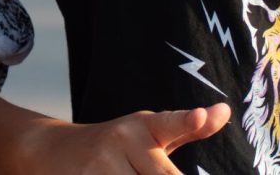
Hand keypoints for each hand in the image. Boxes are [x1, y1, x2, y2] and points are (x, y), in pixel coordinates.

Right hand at [23, 103, 230, 173]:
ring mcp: (100, 164)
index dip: (189, 121)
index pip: (169, 123)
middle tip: (153, 171)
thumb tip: (225, 111)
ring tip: (130, 172)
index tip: (203, 115)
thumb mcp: (150, 132)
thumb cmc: (118, 145)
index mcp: (143, 126)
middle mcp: (122, 139)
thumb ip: (187, 127)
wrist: (54, 149)